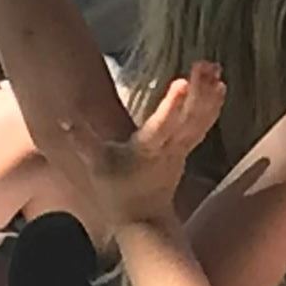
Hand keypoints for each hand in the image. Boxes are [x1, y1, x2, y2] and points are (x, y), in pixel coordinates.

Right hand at [47, 65, 225, 230]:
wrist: (144, 220)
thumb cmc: (118, 191)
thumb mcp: (96, 167)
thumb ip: (83, 142)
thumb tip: (64, 120)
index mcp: (147, 150)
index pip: (161, 126)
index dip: (172, 105)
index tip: (182, 83)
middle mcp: (170, 149)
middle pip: (189, 119)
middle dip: (199, 91)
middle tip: (205, 64)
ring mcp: (182, 149)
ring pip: (200, 120)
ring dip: (208, 94)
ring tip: (215, 68)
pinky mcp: (187, 148)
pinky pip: (203, 124)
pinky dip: (212, 105)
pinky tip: (220, 87)